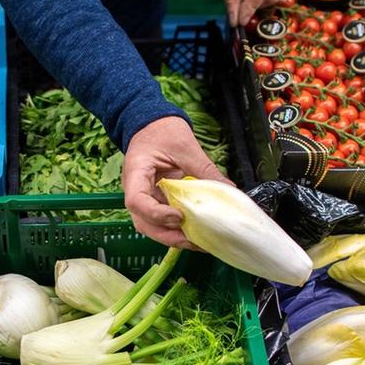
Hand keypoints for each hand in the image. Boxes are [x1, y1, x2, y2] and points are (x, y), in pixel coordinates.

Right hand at [122, 116, 231, 247]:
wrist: (151, 123)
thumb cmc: (162, 129)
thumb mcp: (186, 146)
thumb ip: (204, 170)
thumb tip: (229, 189)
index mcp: (136, 172)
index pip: (137, 201)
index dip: (157, 214)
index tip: (179, 216)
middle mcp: (135, 189)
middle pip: (143, 222)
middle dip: (168, 235)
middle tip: (193, 241)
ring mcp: (143, 196)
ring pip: (151, 225)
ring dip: (172, 237)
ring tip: (197, 242)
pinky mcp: (154, 199)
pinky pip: (161, 219)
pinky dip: (176, 229)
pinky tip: (194, 233)